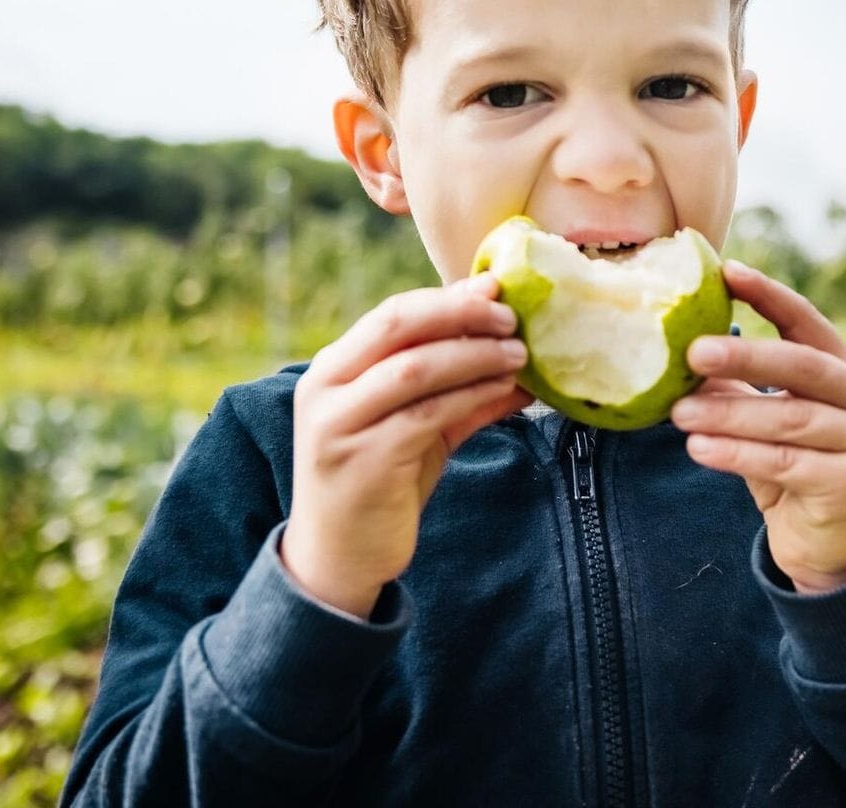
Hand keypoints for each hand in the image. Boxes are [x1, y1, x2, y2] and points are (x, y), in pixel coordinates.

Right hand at [283, 275, 532, 616]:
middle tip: (511, 317)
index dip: (447, 297)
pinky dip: (470, 395)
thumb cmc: (380, 483)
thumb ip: (457, 389)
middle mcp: (325, 389)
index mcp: (332, 369)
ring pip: (414, 369)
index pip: (392, 314)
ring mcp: (340, 425)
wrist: (339, 557)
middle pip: (397, 327)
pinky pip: (427, 415)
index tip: (496, 288)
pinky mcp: (364, 461)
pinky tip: (503, 389)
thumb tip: (519, 353)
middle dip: (460, 314)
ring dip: (474, 355)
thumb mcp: (418, 427)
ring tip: (519, 354)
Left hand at [671, 261, 845, 593]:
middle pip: (803, 365)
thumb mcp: (768, 424)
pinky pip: (786, 463)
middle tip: (692, 352)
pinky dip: (737, 454)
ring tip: (679, 412)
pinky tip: (699, 448)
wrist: (830, 548)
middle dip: (745, 356)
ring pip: (790, 418)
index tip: (728, 271)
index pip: (808, 322)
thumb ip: (740, 390)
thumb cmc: (794, 472)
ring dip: (728, 413)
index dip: (769, 296)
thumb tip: (680, 356)